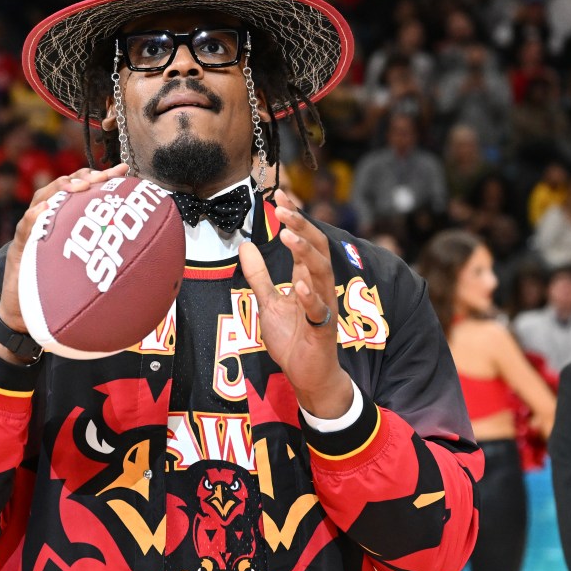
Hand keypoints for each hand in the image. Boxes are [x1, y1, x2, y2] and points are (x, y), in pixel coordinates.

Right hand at [0, 163, 129, 361]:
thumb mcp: (86, 265)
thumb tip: (147, 253)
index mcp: (66, 217)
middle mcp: (49, 216)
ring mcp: (33, 228)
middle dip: (83, 177)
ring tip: (78, 187)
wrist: (25, 309)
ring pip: (44, 197)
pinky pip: (28, 225)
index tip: (122, 171)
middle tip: (99, 178)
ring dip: (61, 188)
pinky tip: (46, 209)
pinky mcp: (21, 243)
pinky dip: (37, 215)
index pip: (83, 187)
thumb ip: (106, 253)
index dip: (101, 176)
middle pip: (65, 186)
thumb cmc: (59, 285)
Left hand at [238, 190, 352, 418]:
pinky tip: (300, 286)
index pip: (304, 240)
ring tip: (288, 235)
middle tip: (284, 206)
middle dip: (302, 226)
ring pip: (322, 274)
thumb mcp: (268, 302)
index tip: (280, 195)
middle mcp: (319, 287)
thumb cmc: (293, 338)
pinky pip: (319, 312)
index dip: (294, 218)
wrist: (309, 375)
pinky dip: (310, 298)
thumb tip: (246, 246)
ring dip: (305, 253)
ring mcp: (323, 308)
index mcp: (307, 278)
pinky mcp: (323, 331)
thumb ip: (259, 275)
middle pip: (317, 249)